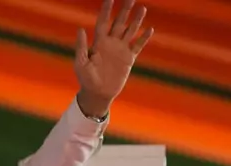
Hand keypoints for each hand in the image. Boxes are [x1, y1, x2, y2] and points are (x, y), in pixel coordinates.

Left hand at [75, 0, 153, 117]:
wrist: (98, 93)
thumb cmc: (86, 79)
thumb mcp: (81, 63)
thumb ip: (82, 46)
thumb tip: (81, 29)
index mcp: (98, 42)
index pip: (103, 21)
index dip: (106, 10)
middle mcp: (111, 43)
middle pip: (119, 22)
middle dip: (124, 10)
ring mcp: (120, 50)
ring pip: (130, 31)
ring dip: (136, 20)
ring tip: (142, 8)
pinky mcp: (129, 59)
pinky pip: (138, 46)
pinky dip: (143, 38)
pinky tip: (149, 29)